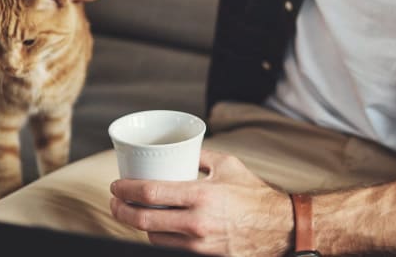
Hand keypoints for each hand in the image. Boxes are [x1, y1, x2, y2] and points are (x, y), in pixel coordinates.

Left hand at [110, 150, 293, 256]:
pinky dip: (159, 237)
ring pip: (154, 237)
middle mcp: (197, 223)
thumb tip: (179, 149)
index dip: (126, 190)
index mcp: (201, 195)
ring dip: (138, 225)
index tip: (116, 185)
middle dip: (121, 210)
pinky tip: (156, 228)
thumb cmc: (254, 194)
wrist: (279, 227)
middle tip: (115, 201)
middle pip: (144, 220)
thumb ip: (200, 155)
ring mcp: (199, 245)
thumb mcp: (228, 165)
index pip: (150, 194)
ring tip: (133, 213)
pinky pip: (171, 248)